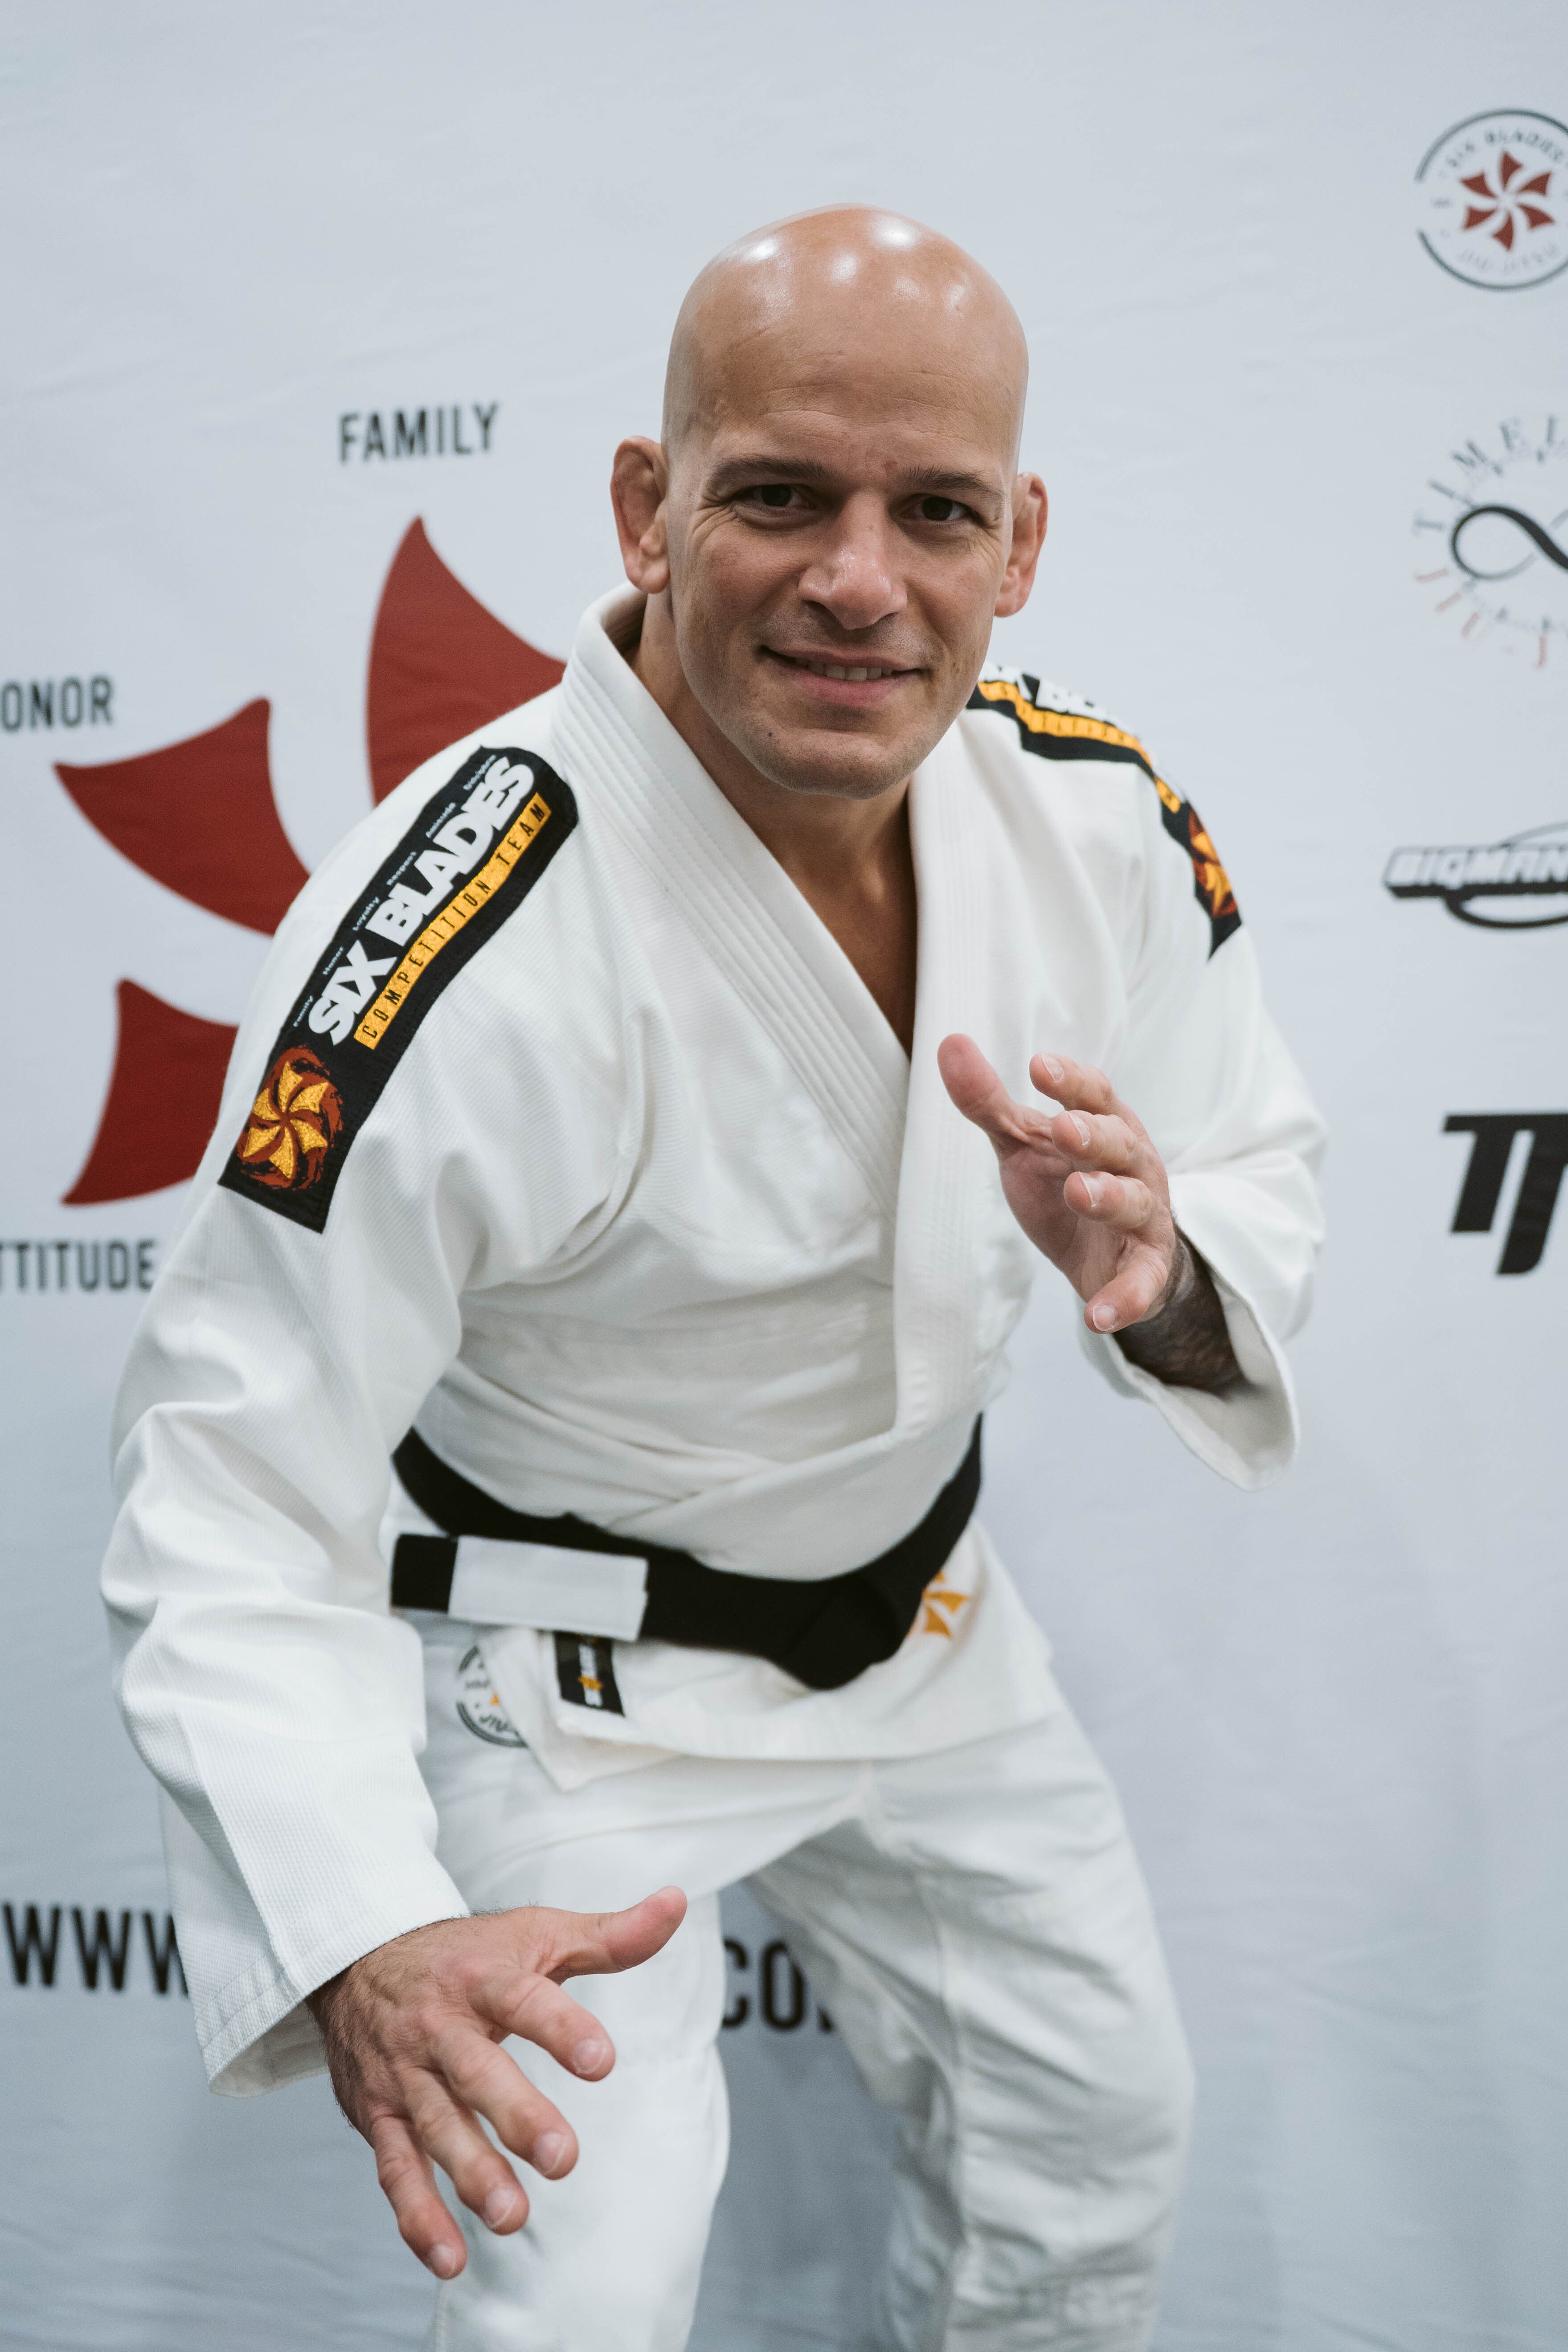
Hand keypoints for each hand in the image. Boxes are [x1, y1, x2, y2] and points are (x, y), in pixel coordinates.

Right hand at [307, 1888, 685, 2279]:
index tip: (601, 2062)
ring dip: (472, 2175)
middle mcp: (438, 2027)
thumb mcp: (536, 1933)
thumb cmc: (467, 1953)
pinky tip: (450, 2257)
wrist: (359, 1960)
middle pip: (476, 2071)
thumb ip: (608, 1935)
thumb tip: (676, 1904)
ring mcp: (405, 2074)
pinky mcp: (379, 2116)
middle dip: (517, 2117)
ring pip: (436, 2127)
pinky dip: (418, 2216)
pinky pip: (396, 2170)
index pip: (521, 2000)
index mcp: (480, 1977)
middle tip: (562, 2160)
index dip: (560, 2028)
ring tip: (513, 2217)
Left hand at [937, 1037, 1180, 1334]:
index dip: (1071, 1081)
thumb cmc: (1067, 1181)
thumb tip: (950, 1043)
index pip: (1095, 1095)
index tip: (1037, 1066)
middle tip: (1063, 1128)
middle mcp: (1133, 1165)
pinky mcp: (1145, 1269)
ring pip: (1136, 1203)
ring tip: (1079, 1193)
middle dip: (1095, 1135)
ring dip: (1110, 1198)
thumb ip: (990, 1102)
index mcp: (1106, 1126)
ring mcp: (1144, 1217)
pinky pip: (1142, 1282)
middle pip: (1121, 1143)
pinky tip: (1097, 1315)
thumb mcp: (1024, 1143)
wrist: (1107, 1255)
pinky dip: (1125, 1298)